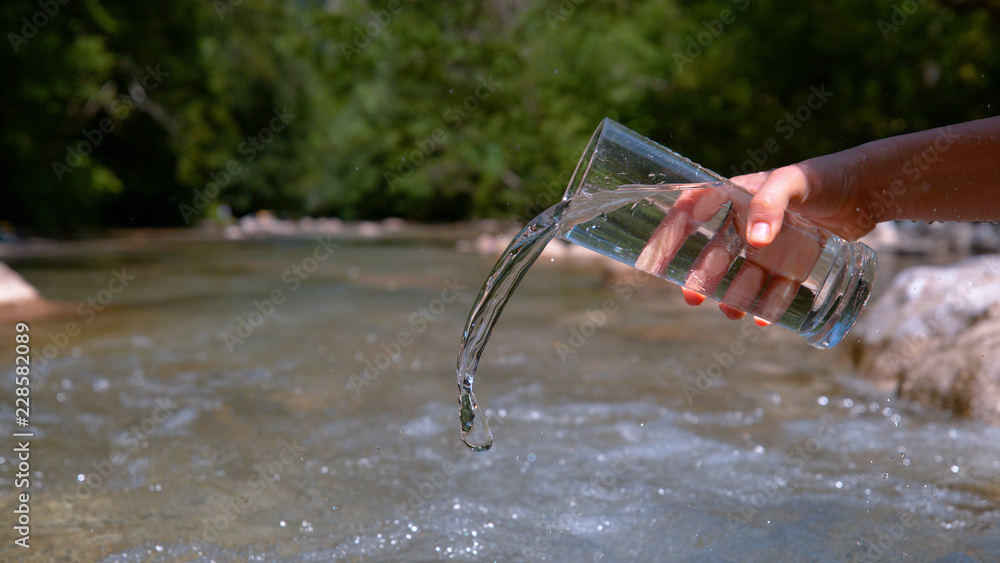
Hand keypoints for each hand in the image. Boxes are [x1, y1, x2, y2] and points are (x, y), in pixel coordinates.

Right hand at [635, 169, 833, 322]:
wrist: (869, 189)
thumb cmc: (824, 178)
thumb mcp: (793, 181)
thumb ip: (772, 203)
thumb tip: (754, 242)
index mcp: (736, 195)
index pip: (690, 212)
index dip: (668, 234)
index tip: (652, 258)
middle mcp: (747, 221)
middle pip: (714, 253)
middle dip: (700, 277)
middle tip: (692, 299)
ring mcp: (770, 243)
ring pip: (742, 274)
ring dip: (733, 295)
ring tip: (731, 312)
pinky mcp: (793, 259)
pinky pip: (774, 286)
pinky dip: (768, 303)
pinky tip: (765, 318)